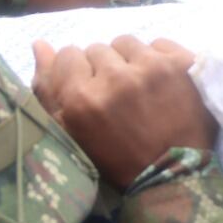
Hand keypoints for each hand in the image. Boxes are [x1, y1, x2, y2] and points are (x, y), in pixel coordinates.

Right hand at [30, 36, 215, 189]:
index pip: (67, 55)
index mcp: (81, 98)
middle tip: (117, 97)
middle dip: (102, 69)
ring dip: (128, 60)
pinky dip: (157, 59)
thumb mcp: (71, 135)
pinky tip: (161, 83)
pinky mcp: (183, 63)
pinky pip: (159, 43)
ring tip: (138, 87)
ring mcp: (153, 67)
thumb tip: (40, 44)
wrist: (173, 178)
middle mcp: (115, 77)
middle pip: (97, 49)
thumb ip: (48, 91)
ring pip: (127, 43)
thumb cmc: (116, 161)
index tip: (90, 92)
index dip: (77, 73)